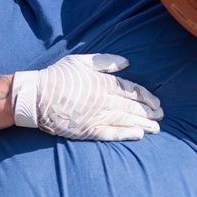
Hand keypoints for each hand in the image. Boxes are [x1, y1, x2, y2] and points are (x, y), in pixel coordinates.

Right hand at [12, 54, 162, 140]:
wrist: (35, 97)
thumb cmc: (57, 76)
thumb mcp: (80, 61)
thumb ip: (105, 61)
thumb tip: (127, 63)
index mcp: (102, 82)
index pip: (131, 90)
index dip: (147, 97)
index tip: (156, 102)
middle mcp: (103, 100)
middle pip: (132, 106)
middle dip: (149, 111)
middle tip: (161, 116)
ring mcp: (96, 116)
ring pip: (125, 120)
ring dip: (143, 124)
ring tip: (156, 128)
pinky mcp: (87, 130)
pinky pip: (111, 133)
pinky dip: (126, 134)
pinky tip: (138, 135)